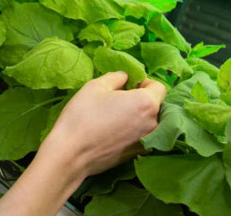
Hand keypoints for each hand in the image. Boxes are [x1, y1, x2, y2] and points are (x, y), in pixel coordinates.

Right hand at [0, 72, 164, 215]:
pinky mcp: (137, 154)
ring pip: (150, 122)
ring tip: (116, 116)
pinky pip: (142, 136)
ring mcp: (146, 141)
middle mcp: (153, 123)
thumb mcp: (95, 86)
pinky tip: (114, 131)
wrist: (71, 153)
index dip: (145, 82)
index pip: (159, 87)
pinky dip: (134, 131)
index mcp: (146, 103)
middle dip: (142, 99)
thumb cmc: (83, 114)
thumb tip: (125, 78)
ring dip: (138, 116)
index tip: (129, 85)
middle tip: (120, 100)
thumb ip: (116, 77)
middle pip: (156, 106)